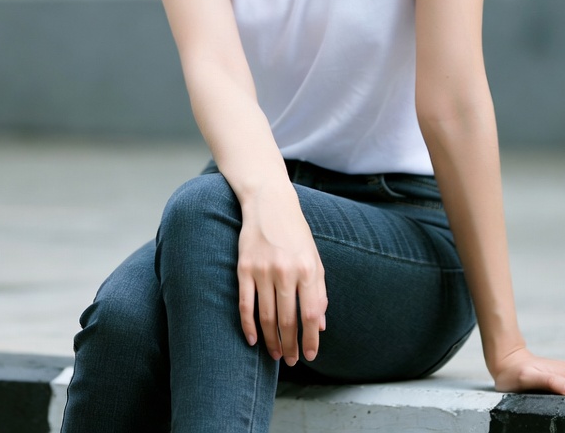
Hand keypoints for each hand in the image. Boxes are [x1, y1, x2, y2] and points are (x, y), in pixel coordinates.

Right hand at [236, 185, 327, 365]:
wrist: (269, 203)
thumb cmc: (295, 233)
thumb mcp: (314, 258)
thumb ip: (319, 291)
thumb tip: (320, 326)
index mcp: (307, 268)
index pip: (310, 315)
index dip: (310, 340)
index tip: (309, 355)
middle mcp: (286, 270)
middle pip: (288, 320)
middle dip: (290, 345)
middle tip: (290, 360)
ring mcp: (263, 270)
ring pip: (266, 316)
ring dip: (271, 340)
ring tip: (275, 354)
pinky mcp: (244, 268)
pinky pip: (245, 304)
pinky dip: (248, 326)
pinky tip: (253, 339)